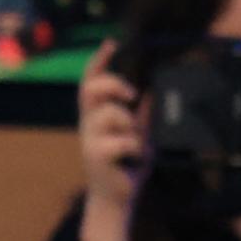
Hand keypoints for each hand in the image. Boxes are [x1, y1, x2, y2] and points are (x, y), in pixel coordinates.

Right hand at [77, 39, 147, 209]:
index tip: (111, 43)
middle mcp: (88, 123)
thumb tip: (151, 92)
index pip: (91, 82)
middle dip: (114, 84)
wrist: (118, 197)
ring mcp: (90, 138)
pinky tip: (136, 156)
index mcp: (97, 115)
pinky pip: (122, 140)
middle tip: (133, 95)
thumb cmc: (127, 164)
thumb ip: (141, 116)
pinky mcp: (96, 155)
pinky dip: (136, 146)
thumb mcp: (139, 135)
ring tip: (137, 140)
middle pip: (92, 89)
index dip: (99, 62)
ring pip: (111, 114)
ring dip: (131, 123)